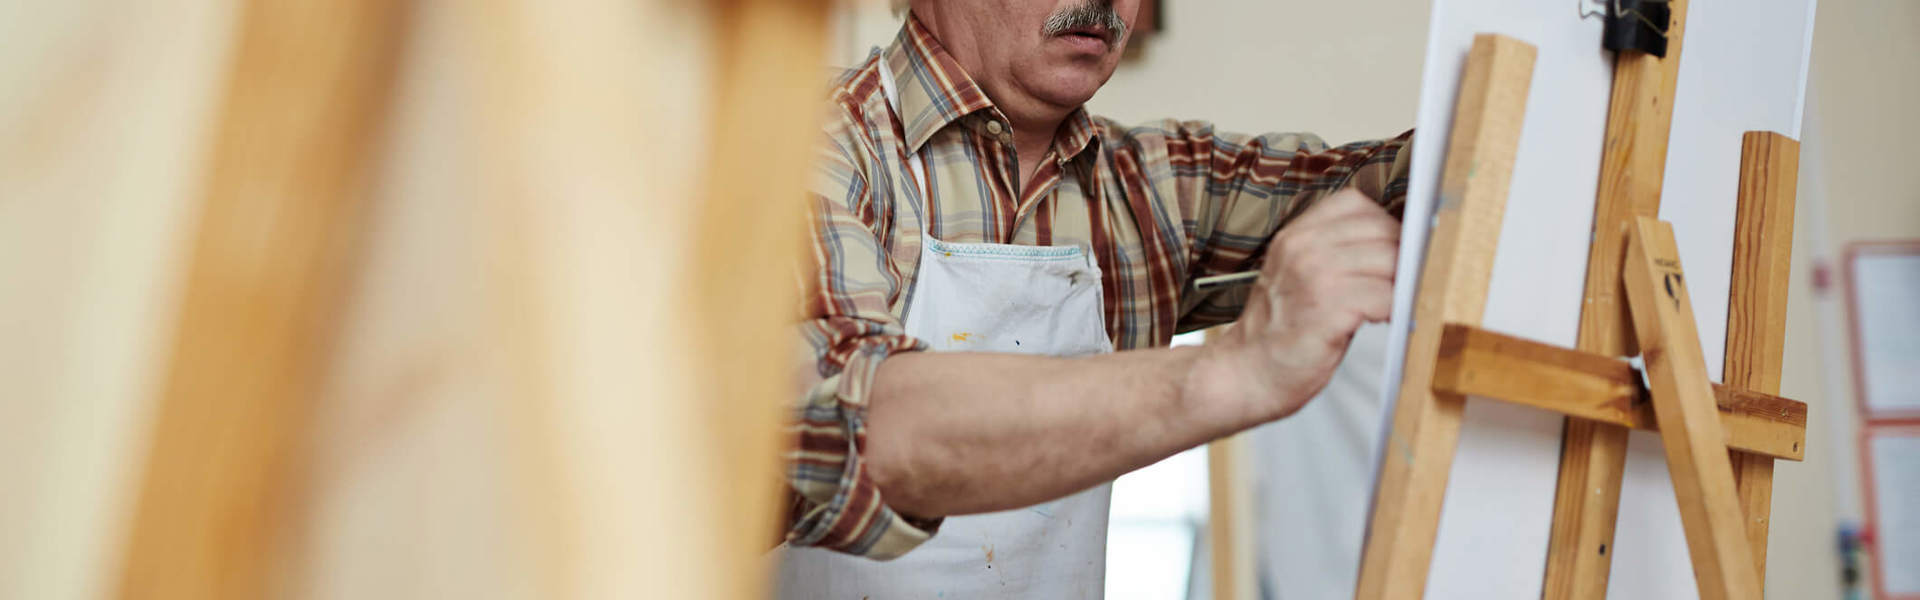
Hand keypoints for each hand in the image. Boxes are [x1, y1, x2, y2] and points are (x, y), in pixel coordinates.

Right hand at [1198, 188, 1398, 419]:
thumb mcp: (1295, 273)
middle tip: (1399, 285)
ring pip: (1390, 261)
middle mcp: (1303, 247)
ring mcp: (1315, 276)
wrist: (1246, 372)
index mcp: (1295, 234)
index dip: (1382, 228)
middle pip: (1382, 231)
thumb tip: (1394, 244)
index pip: (1357, 205)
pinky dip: (1393, 311)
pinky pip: (1385, 297)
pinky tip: (1380, 321)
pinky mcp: (1328, 309)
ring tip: (1390, 305)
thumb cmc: (1279, 329)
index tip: (1386, 253)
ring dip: (1400, 286)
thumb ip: (1332, 251)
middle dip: (1400, 259)